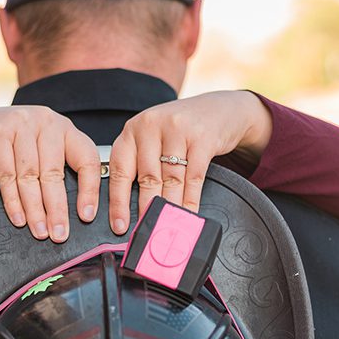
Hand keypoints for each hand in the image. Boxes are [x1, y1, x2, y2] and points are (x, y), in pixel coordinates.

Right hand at [0, 106, 100, 241]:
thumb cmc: (12, 143)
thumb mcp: (42, 149)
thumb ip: (59, 168)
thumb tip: (78, 210)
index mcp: (65, 128)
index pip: (86, 159)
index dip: (89, 190)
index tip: (87, 215)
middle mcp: (45, 122)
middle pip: (55, 172)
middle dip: (57, 209)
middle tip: (59, 233)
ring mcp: (19, 125)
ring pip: (30, 176)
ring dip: (35, 209)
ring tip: (39, 230)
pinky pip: (7, 175)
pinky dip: (13, 201)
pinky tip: (19, 218)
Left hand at [107, 90, 272, 233]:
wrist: (220, 108)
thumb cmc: (183, 129)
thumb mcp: (156, 138)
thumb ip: (143, 163)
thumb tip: (136, 207)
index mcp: (133, 129)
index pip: (119, 169)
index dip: (118, 201)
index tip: (119, 225)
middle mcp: (151, 125)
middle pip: (147, 177)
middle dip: (148, 208)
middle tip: (149, 229)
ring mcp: (178, 129)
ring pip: (171, 179)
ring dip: (171, 206)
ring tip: (170, 225)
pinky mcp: (202, 137)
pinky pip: (195, 176)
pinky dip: (192, 199)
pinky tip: (189, 212)